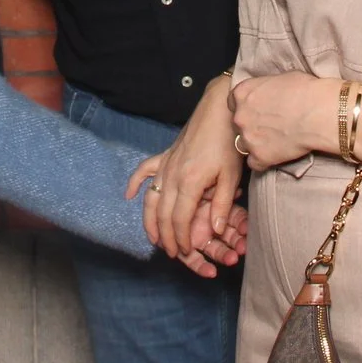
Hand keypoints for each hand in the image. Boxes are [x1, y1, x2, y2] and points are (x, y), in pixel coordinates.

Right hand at [129, 76, 243, 261]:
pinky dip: (135, 183)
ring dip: (149, 219)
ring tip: (153, 237)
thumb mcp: (231, 176)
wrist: (220, 109)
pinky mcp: (165, 155)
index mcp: (190, 182)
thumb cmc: (229, 142)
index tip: (185, 252)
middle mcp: (172, 174)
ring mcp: (166, 164)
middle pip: (163, 213)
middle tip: (170, 252)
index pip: (180, 219)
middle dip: (165, 236)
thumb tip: (215, 231)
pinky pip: (145, 171)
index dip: (181, 239)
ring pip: (151, 197)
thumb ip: (222, 205)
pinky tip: (129, 195)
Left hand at [229, 72, 334, 170]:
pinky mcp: (260, 157)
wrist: (319, 113)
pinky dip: (264, 161)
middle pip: (237, 123)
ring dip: (255, 143)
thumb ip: (267, 88)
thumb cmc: (306, 90)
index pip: (233, 101)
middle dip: (250, 125)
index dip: (245, 106)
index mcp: (243, 93)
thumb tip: (272, 92)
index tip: (257, 109)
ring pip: (243, 144)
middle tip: (269, 125)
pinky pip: (255, 163)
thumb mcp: (282, 78)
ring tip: (275, 141)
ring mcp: (248, 138)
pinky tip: (277, 155)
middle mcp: (240, 116)